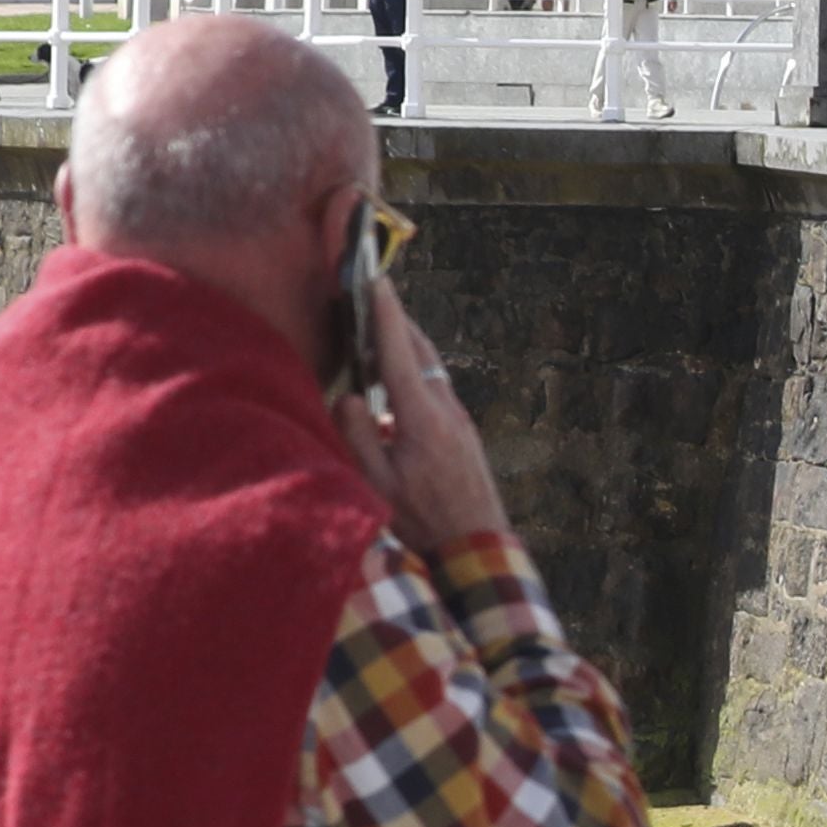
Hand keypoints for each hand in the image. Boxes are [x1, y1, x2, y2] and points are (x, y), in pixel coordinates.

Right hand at [336, 263, 513, 557]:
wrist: (477, 548)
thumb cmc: (423, 522)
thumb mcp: (377, 485)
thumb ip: (358, 437)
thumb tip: (348, 396)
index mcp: (422, 418)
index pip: (399, 352)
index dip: (385, 313)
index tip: (375, 278)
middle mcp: (447, 411)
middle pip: (420, 350)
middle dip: (396, 318)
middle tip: (372, 289)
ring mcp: (460, 420)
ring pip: (431, 368)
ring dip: (407, 343)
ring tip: (380, 326)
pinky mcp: (463, 432)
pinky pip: (437, 387)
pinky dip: (416, 369)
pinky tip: (399, 378)